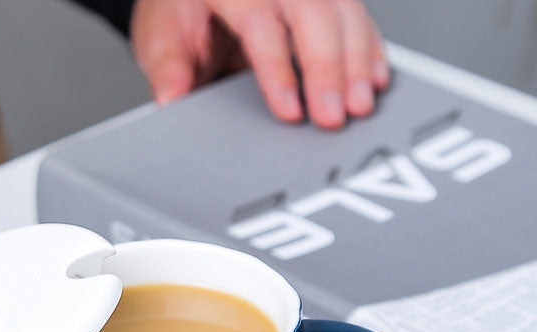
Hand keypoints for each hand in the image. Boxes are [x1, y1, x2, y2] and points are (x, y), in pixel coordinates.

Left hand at [131, 0, 389, 127]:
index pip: (260, 22)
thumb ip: (169, 70)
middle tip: (334, 116)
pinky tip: (376, 79)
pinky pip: (355, 16)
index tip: (290, 111)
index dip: (278, 69)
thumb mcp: (161, 40)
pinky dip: (369, 49)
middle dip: (328, 68)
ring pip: (343, 10)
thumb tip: (172, 99)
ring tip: (361, 104)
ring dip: (357, 60)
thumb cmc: (179, 15)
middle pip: (312, 12)